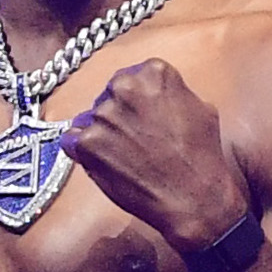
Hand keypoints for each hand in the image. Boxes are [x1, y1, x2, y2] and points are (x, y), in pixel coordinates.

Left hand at [49, 56, 247, 248]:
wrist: (193, 197)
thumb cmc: (201, 157)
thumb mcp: (200, 108)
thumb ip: (173, 92)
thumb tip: (158, 93)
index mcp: (153, 73)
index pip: (132, 78)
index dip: (136, 102)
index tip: (142, 117)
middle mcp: (125, 87)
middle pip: (108, 96)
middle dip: (117, 115)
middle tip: (134, 139)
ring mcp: (103, 115)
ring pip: (89, 119)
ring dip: (102, 135)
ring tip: (125, 156)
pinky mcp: (87, 143)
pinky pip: (71, 140)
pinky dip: (82, 152)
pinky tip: (105, 163)